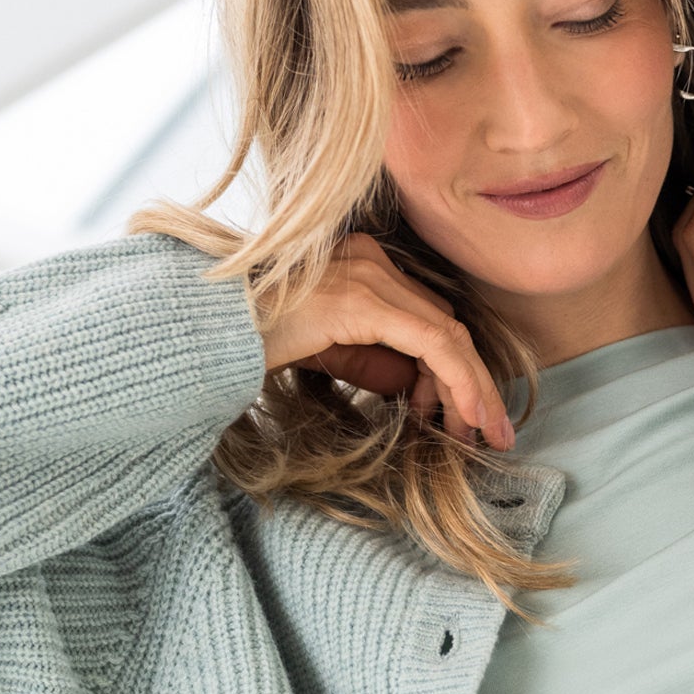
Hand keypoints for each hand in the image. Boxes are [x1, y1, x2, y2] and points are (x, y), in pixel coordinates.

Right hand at [260, 234, 515, 449]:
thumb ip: (373, 361)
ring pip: (447, 334)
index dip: (452, 371)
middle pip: (444, 325)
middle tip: (490, 431)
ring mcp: (369, 275)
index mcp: (362, 266)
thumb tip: (416, 387)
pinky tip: (465, 416)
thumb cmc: (252, 338)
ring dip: (471, 388)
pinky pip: (432, 342)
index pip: (427, 319)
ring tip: (483, 433)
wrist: (204, 326)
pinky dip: (457, 380)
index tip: (461, 417)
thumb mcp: (328, 352)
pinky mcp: (363, 299)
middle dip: (472, 383)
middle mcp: (372, 261)